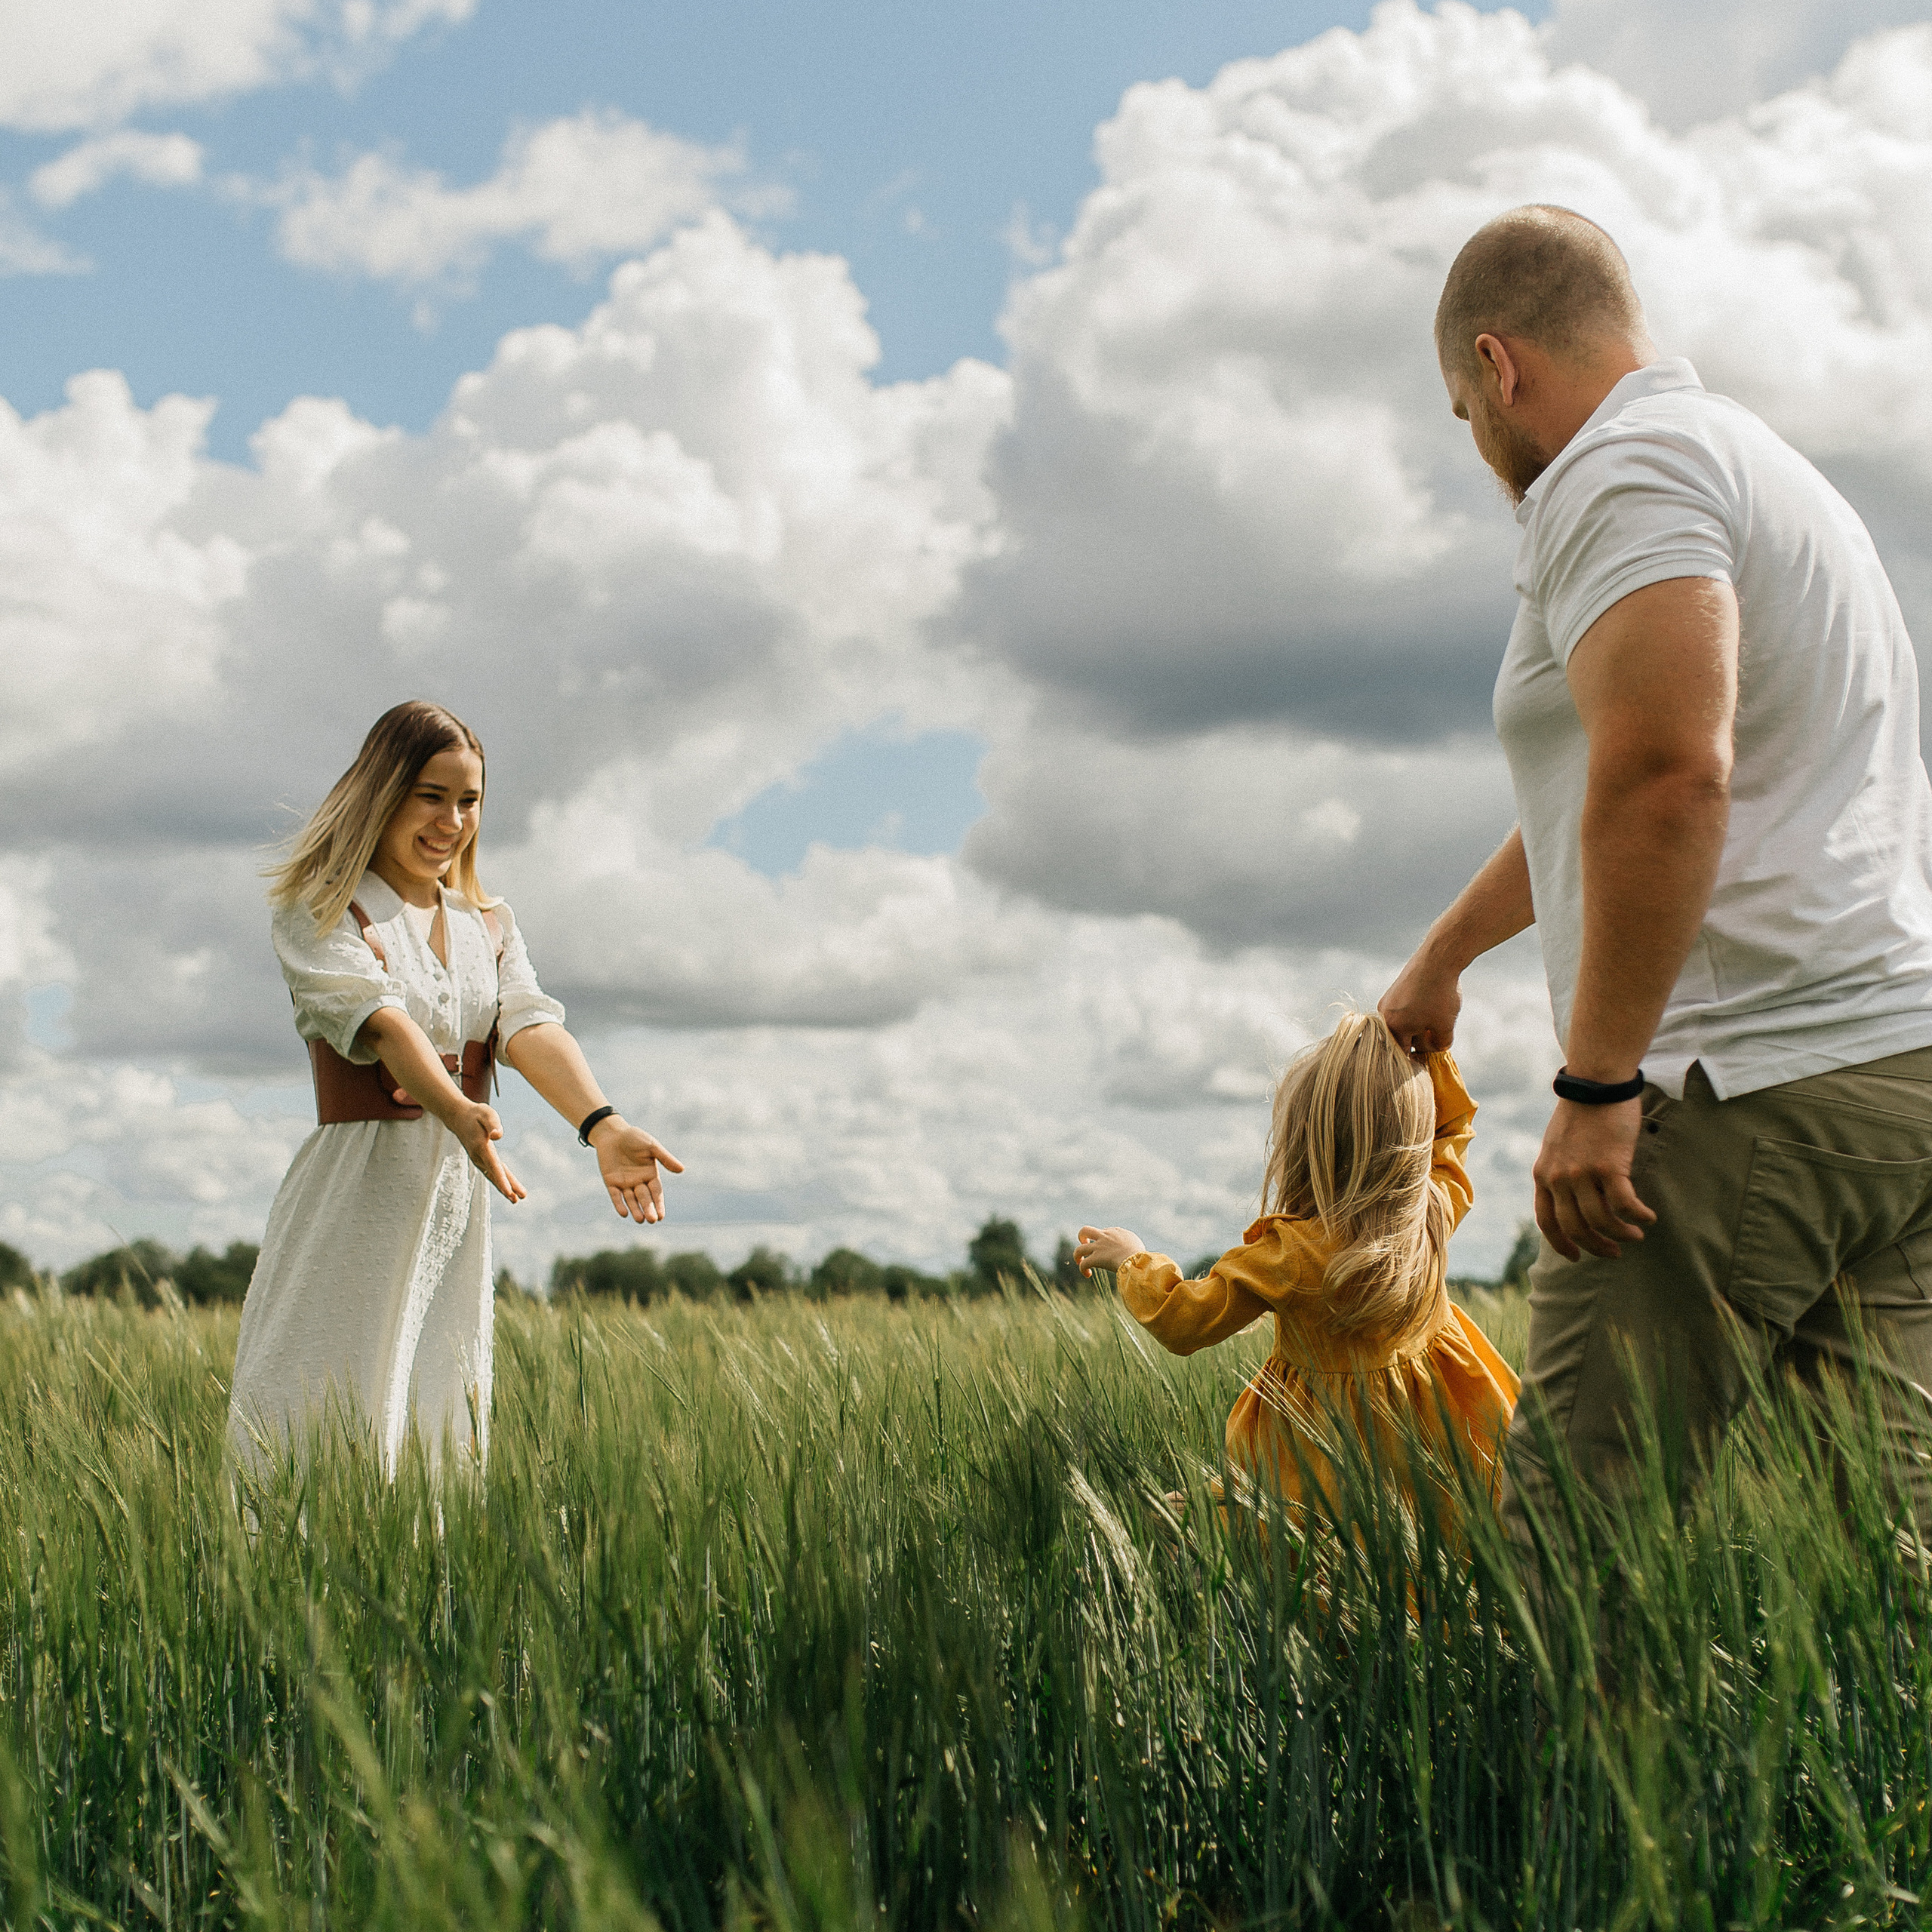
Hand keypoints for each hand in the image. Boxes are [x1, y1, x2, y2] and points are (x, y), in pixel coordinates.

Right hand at [453, 1102, 525, 1203]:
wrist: (459, 1117)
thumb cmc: (475, 1114)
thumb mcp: (486, 1113)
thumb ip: (493, 1124)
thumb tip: (498, 1136)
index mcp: (481, 1146)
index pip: (493, 1165)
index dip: (501, 1179)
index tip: (509, 1191)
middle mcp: (478, 1156)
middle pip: (495, 1174)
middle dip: (506, 1187)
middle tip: (518, 1199)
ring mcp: (478, 1159)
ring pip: (493, 1175)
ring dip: (504, 1188)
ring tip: (516, 1199)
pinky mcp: (481, 1159)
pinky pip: (492, 1172)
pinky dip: (500, 1181)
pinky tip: (508, 1189)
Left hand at [590, 1118, 684, 1223]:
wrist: (613, 1133)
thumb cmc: (634, 1138)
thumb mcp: (651, 1147)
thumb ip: (665, 1158)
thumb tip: (681, 1170)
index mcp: (650, 1174)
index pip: (656, 1193)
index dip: (658, 1204)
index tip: (661, 1216)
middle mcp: (638, 1182)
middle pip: (644, 1198)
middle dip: (648, 1209)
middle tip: (651, 1220)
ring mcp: (624, 1183)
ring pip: (630, 1200)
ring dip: (635, 1210)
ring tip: (640, 1219)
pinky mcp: (611, 1182)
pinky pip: (615, 1195)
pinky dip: (619, 1204)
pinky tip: (624, 1213)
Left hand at [1076, 1225, 1143, 1275]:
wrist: (1137, 1259)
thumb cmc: (1141, 1255)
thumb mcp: (1137, 1244)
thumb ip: (1130, 1244)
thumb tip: (1130, 1251)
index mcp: (1116, 1232)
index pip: (1105, 1232)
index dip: (1103, 1239)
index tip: (1109, 1248)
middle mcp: (1105, 1237)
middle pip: (1086, 1231)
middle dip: (1082, 1237)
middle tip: (1086, 1245)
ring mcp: (1099, 1247)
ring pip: (1079, 1249)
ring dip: (1077, 1255)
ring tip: (1080, 1261)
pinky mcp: (1096, 1259)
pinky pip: (1084, 1264)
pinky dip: (1083, 1269)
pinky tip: (1088, 1274)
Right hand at [1379, 947, 1461, 1061]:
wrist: (1438, 958)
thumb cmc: (1440, 995)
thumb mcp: (1446, 1026)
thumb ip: (1439, 1045)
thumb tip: (1434, 1050)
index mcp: (1393, 1027)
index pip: (1401, 1054)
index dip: (1416, 1060)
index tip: (1429, 1060)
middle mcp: (1383, 1015)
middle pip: (1400, 1038)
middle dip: (1418, 1041)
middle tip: (1437, 1038)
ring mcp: (1387, 1001)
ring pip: (1402, 1024)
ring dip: (1417, 1026)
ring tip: (1437, 1019)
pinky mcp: (1394, 990)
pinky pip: (1402, 1010)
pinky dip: (1415, 1013)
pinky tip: (1431, 1006)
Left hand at [1533, 1098, 1654, 1259]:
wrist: (1595, 1085)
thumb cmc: (1581, 1114)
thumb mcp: (1557, 1147)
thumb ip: (1560, 1173)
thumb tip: (1575, 1201)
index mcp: (1543, 1174)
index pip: (1546, 1221)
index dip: (1561, 1243)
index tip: (1575, 1257)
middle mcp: (1558, 1178)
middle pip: (1574, 1228)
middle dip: (1596, 1247)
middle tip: (1615, 1252)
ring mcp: (1582, 1173)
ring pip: (1600, 1221)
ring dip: (1621, 1235)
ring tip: (1635, 1235)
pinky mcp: (1608, 1167)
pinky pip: (1624, 1205)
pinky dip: (1638, 1216)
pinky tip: (1648, 1217)